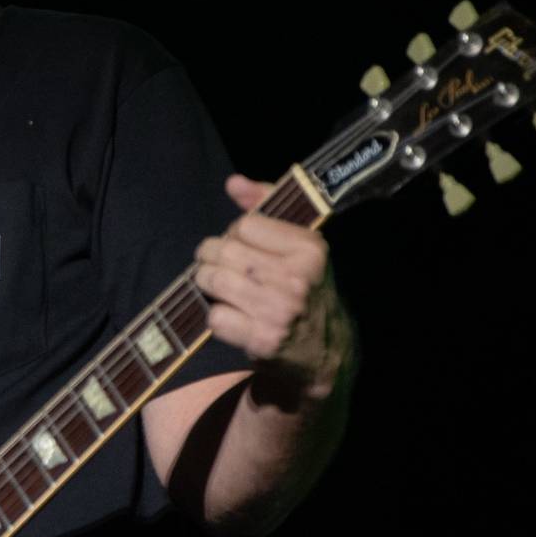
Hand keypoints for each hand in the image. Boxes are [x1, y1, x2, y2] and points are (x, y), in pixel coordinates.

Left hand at [193, 174, 344, 399]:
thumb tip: (233, 183)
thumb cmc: (304, 289)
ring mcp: (279, 311)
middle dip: (213, 259)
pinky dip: (218, 319)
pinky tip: (236, 319)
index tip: (245, 248)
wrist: (325, 353)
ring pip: (211, 280)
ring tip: (226, 291)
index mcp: (309, 248)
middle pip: (222, 250)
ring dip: (210, 286)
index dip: (236, 235)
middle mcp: (297, 278)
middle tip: (225, 270)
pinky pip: (214, 317)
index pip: (244, 224)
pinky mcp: (263, 340)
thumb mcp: (297, 246)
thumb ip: (265, 207)